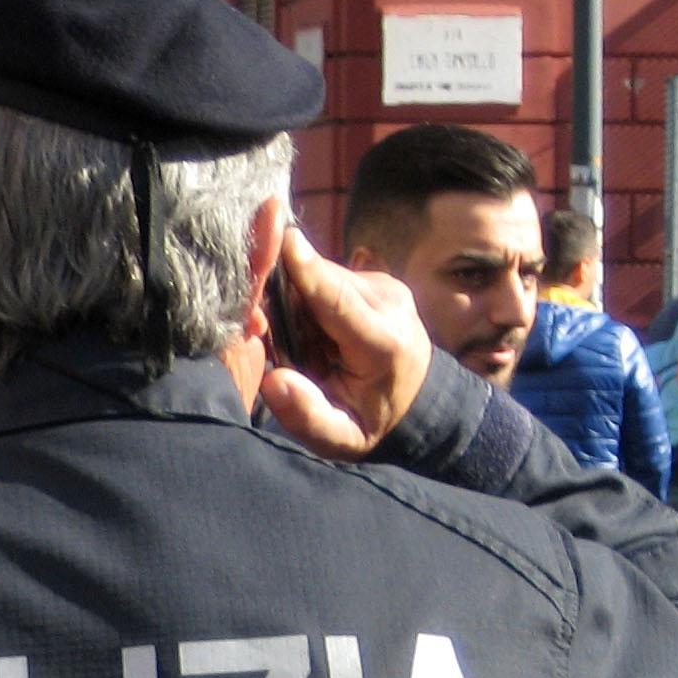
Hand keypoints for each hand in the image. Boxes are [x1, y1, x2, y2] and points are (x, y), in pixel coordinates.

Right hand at [256, 228, 433, 462]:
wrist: (416, 401)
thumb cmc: (371, 421)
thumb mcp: (341, 439)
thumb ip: (308, 416)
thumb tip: (274, 381)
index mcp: (383, 343)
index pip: (338, 300)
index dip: (307, 270)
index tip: (283, 238)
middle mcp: (389, 302)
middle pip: (318, 280)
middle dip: (281, 294)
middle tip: (261, 330)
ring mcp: (385, 284)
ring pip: (319, 272)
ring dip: (294, 297)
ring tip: (295, 339)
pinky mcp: (376, 275)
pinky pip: (325, 273)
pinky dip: (306, 292)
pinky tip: (308, 324)